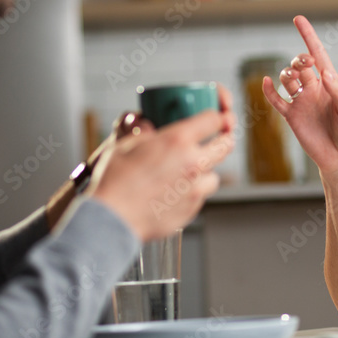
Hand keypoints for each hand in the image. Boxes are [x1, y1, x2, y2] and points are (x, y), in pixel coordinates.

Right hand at [93, 86, 235, 240]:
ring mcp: (194, 189)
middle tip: (216, 139)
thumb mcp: (125, 144)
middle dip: (223, 140)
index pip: (213, 120)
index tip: (215, 119)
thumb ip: (144, 133)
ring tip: (188, 171)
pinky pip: (201, 196)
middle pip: (226, 145)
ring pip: (215, 175)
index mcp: (176, 140)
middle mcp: (192, 163)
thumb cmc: (113, 182)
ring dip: (207, 170)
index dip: (216, 117)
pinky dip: (194, 192)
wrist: (111, 220)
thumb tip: (150, 128)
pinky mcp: (191, 209)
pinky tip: (175, 191)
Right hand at [262, 16, 337, 181]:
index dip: (308, 36)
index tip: (298, 18)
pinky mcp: (292, 116)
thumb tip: (323, 72)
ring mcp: (302, 102)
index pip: (318, 54)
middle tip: (303, 65)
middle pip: (300, 64)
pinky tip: (267, 81)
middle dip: (299, 59)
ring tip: (293, 79)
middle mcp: (315, 89)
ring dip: (287, 73)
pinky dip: (269, 90)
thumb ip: (336, 91)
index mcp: (331, 83)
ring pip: (287, 78)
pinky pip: (276, 99)